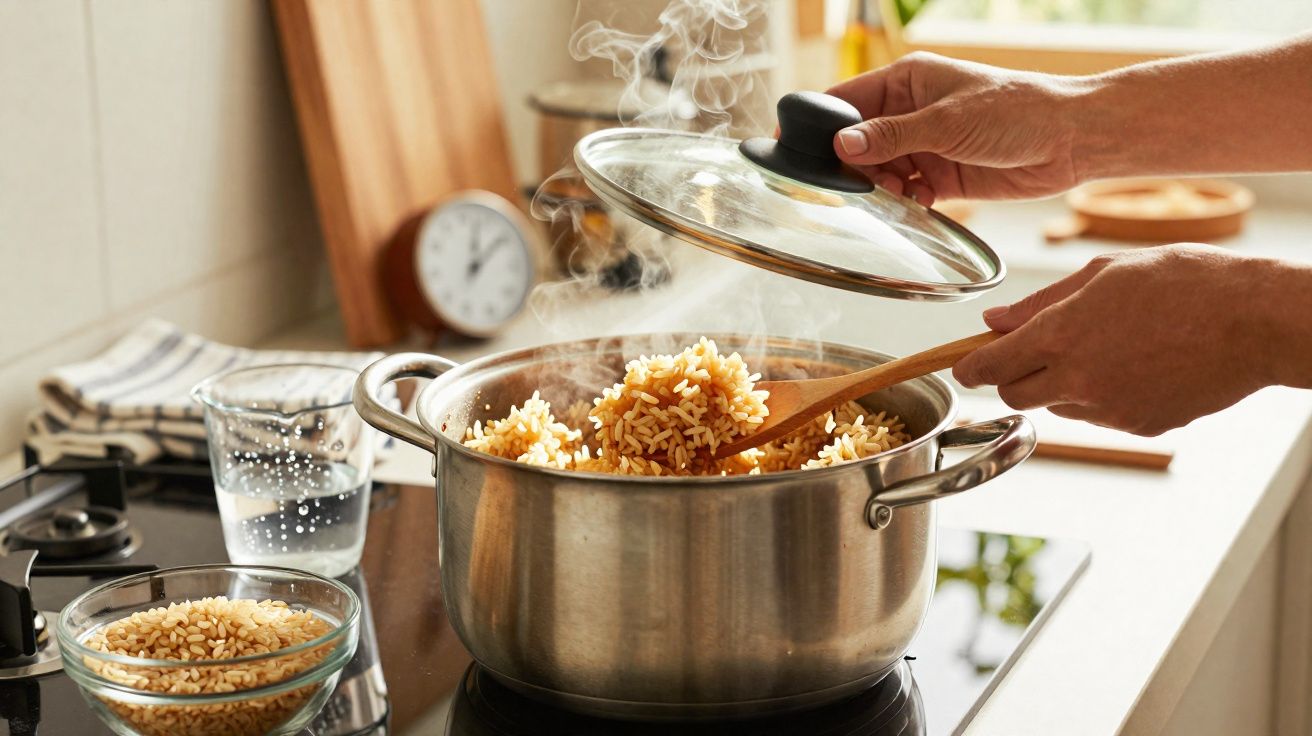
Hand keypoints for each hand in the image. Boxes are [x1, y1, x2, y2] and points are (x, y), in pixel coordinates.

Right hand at [826, 52, 1083, 203]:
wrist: (1070, 140)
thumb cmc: (1017, 111)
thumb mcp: (947, 121)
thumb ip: (891, 136)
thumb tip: (842, 145)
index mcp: (907, 81)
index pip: (846, 100)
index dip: (818, 123)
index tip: (790, 145)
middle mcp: (910, 112)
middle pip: (857, 141)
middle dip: (851, 165)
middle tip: (852, 185)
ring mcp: (924, 145)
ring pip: (878, 171)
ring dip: (879, 188)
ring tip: (895, 193)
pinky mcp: (940, 176)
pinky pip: (905, 193)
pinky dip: (903, 203)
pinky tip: (915, 204)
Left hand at [952, 245, 1286, 435]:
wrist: (1256, 322)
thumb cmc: (1187, 282)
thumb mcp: (1105, 272)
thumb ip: (1041, 301)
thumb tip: (994, 319)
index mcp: (1061, 335)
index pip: (991, 365)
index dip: (970, 366)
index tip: (963, 365)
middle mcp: (1079, 380)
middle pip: (1016, 395)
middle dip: (1012, 378)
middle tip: (1030, 353)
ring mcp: (1110, 409)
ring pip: (1059, 406)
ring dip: (1061, 384)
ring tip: (1105, 346)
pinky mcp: (1140, 426)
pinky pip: (1101, 415)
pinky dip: (1102, 396)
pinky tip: (1135, 365)